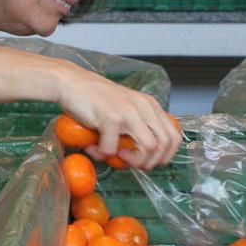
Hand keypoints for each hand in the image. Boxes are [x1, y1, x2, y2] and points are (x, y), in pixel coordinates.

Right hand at [54, 65, 181, 169]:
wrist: (71, 82)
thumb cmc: (95, 98)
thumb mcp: (126, 108)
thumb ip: (138, 125)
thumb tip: (141, 155)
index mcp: (150, 105)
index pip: (174, 136)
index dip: (164, 156)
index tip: (148, 161)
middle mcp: (144, 106)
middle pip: (165, 144)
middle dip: (149, 162)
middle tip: (131, 163)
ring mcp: (128, 111)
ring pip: (149, 147)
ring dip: (132, 161)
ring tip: (114, 156)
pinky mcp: (111, 117)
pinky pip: (113, 148)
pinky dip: (103, 154)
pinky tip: (94, 148)